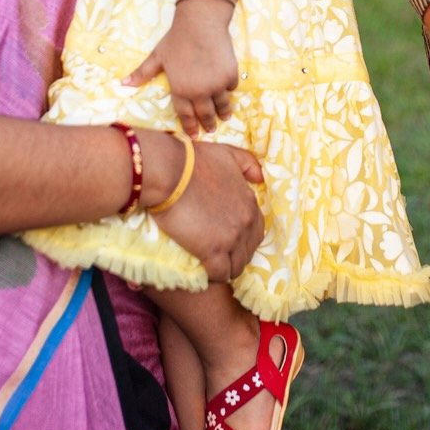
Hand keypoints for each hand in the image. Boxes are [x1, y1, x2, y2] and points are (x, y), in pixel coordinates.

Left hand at [124, 0, 238, 136]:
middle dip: (208, 124)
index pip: (185, 115)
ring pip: (222, 105)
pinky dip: (228, 89)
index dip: (190, 127)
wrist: (201, 22)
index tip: (194, 135)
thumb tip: (123, 84)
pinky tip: (227, 91)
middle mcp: (199, 92)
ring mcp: (216, 85)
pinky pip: (231, 88)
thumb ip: (143, 73)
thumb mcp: (158, 56)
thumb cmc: (176, 38)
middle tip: (211, 129)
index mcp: (180, 89)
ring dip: (223, 112)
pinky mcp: (230, 75)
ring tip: (224, 116)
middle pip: (206, 115)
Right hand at [140, 133, 263, 282]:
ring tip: (212, 267)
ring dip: (227, 268)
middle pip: (249, 251)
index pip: (257, 230)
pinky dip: (214, 276)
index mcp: (250, 201)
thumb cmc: (193, 160)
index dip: (243, 237)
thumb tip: (260, 178)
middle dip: (237, 255)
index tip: (228, 239)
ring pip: (237, 265)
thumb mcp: (228, 154)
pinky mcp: (213, 251)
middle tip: (220, 256)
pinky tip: (204, 273)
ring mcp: (232, 237)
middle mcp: (246, 221)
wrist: (169, 172)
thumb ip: (248, 164)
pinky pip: (221, 273)